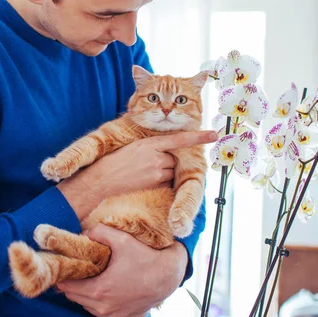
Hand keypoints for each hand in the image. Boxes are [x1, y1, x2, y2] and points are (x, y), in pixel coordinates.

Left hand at [56, 224, 187, 316]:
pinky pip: (105, 314)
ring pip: (89, 307)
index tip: (67, 268)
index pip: (67, 288)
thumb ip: (98, 232)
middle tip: (81, 271)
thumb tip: (84, 233)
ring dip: (89, 295)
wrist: (169, 275)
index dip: (65, 277)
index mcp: (99, 291)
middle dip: (75, 285)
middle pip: (75, 298)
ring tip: (97, 279)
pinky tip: (111, 290)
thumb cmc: (146, 257)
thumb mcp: (121, 239)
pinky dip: (104, 304)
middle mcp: (104, 308)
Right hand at [58, 130, 217, 219]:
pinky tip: (143, 180)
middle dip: (167, 161)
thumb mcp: (132, 146)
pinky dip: (158, 181)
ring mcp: (157, 170)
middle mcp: (157, 155)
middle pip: (174, 158)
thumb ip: (150, 146)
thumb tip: (162, 151)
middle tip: (147, 164)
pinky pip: (165, 182)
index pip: (179, 138)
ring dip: (163, 172)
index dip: (198, 137)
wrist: (103, 178)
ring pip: (171, 170)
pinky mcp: (154, 182)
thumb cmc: (115, 161)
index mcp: (150, 142)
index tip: (214, 134)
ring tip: (142, 172)